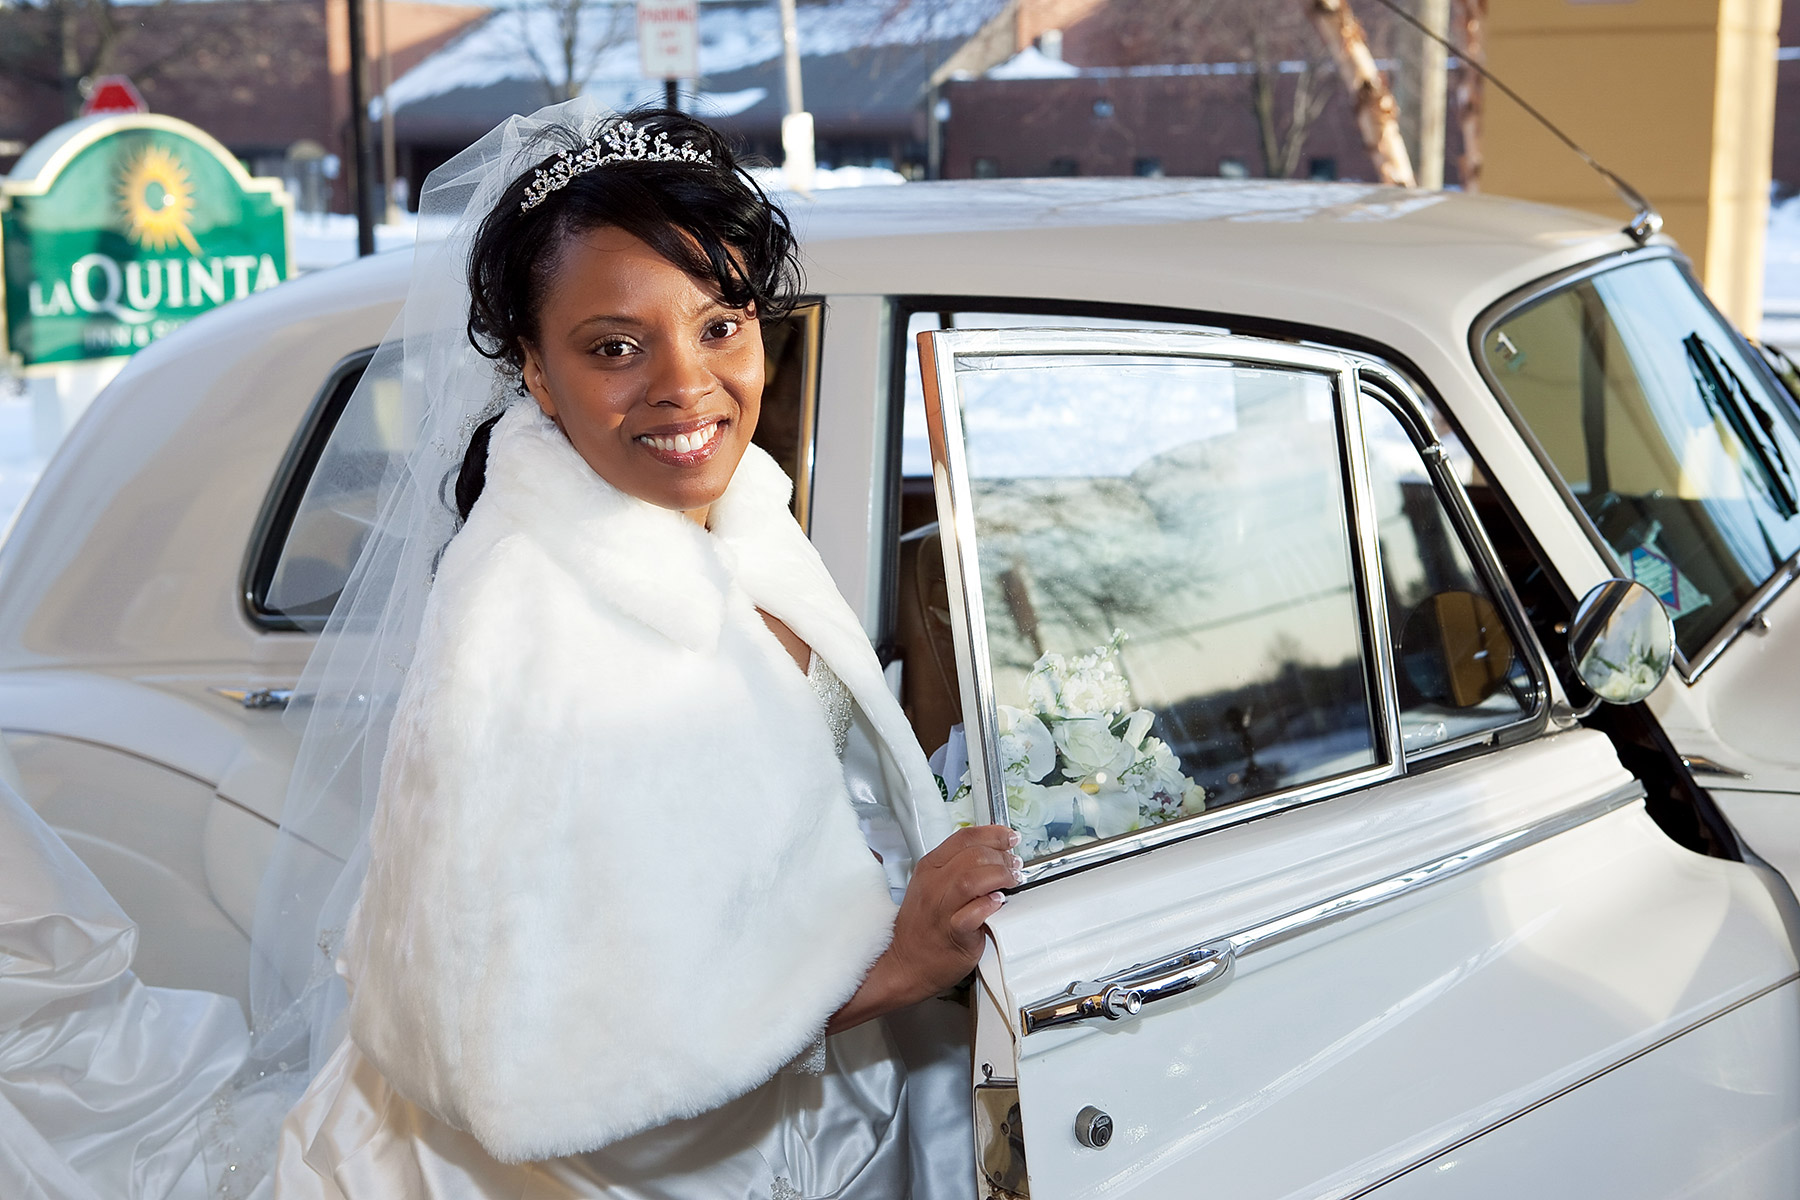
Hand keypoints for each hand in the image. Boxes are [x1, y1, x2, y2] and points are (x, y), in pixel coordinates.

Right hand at [829, 824, 1021, 1032]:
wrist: (904, 964)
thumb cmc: (921, 929)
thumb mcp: (931, 888)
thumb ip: (957, 870)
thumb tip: (993, 857)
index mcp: (930, 868)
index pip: (964, 838)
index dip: (993, 834)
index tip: (1009, 838)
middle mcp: (934, 885)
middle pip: (972, 855)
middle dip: (1001, 856)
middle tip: (1015, 865)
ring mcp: (941, 909)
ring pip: (971, 878)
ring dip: (999, 875)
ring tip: (1012, 881)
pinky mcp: (952, 933)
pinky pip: (972, 914)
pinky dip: (989, 905)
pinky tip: (998, 903)